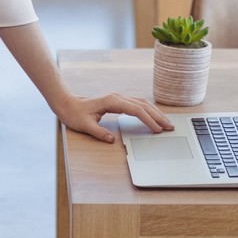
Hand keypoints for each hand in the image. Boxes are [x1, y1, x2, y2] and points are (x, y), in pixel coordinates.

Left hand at [54, 92, 174, 143]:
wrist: (67, 103)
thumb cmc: (74, 114)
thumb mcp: (84, 125)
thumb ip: (98, 133)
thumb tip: (111, 140)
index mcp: (112, 102)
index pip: (136, 110)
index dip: (148, 120)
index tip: (157, 129)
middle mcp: (118, 98)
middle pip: (143, 105)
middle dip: (158, 116)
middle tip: (170, 127)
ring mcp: (118, 98)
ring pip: (142, 103)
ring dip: (155, 112)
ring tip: (166, 123)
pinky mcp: (118, 101)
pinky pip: (137, 104)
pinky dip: (148, 110)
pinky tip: (153, 117)